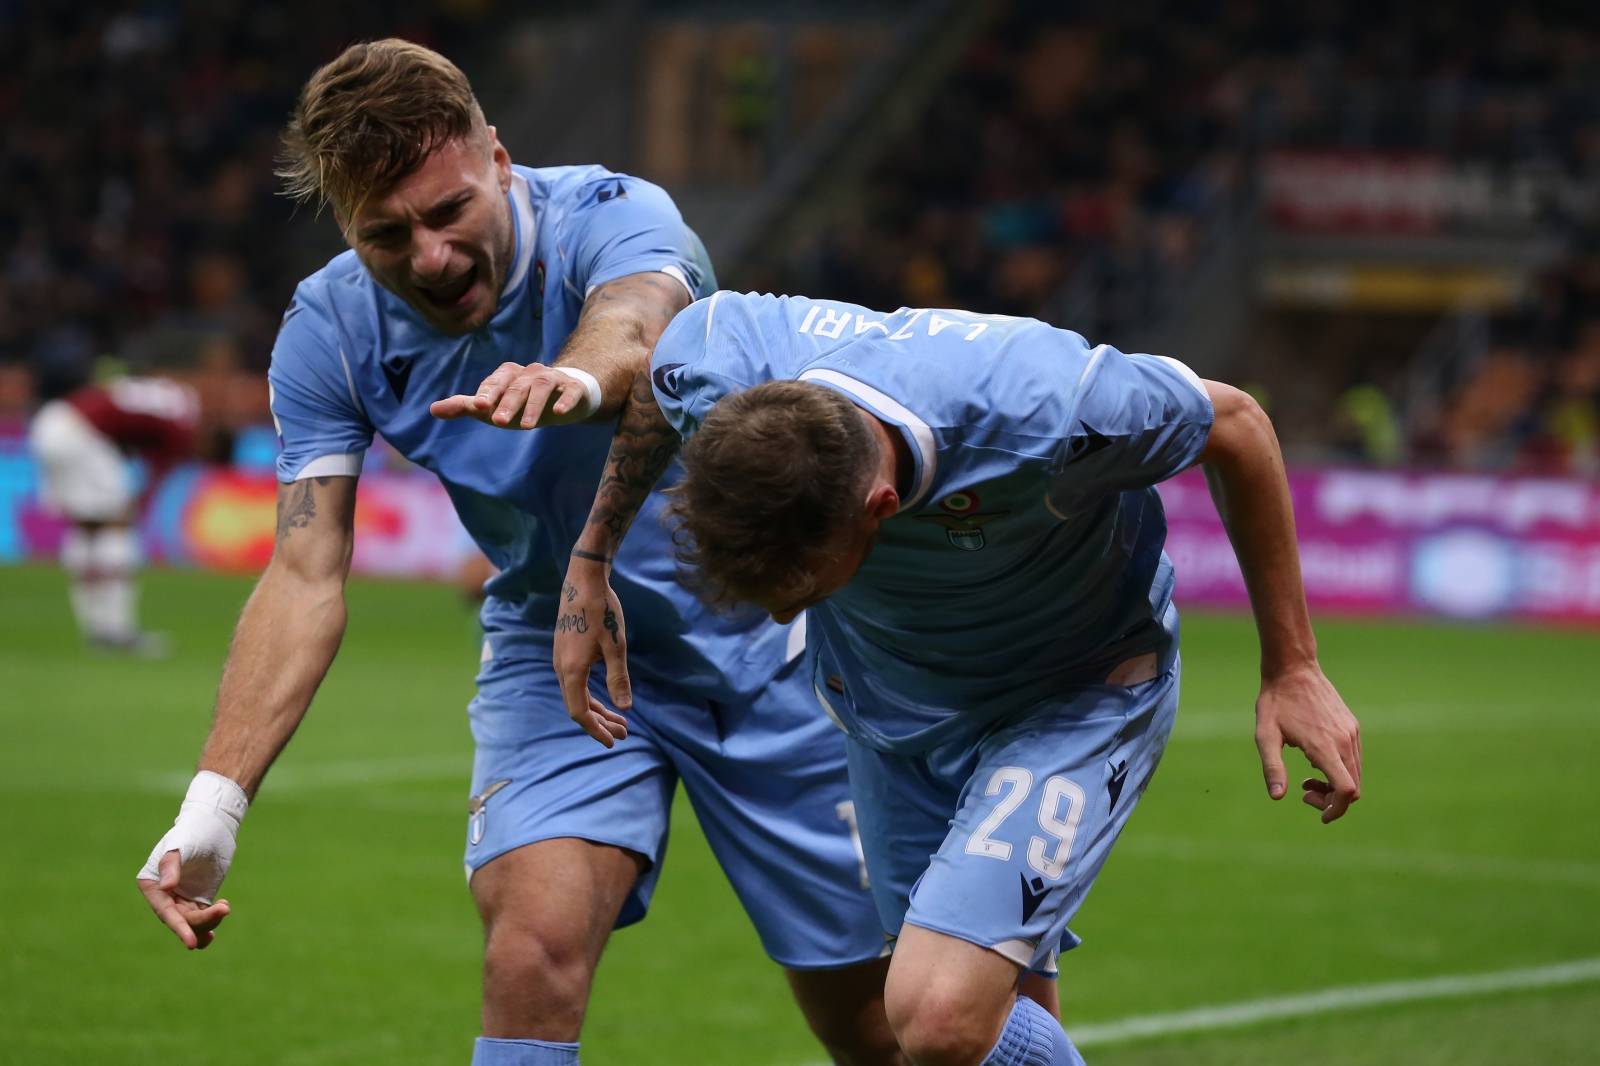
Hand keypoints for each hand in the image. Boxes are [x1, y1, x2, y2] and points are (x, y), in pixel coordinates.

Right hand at [136, 770, 246, 947]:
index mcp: (152, 885)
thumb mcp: (181, 845)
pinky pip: (202, 918)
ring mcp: (181, 898)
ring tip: (224, 907)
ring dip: (209, 923)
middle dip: (202, 921)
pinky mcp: (197, 898)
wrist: (213, 824)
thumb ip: (172, 865)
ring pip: (192, 922)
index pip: (166, 912)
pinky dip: (212, 920)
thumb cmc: (192, 831)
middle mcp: (163, 895)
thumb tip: (167, 888)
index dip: (179, 928)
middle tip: (224, 908)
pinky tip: (222, 911)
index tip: (192, 943)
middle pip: (181, 920)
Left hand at [430, 362, 593, 428]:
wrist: (564, 400)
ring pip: (541, 386)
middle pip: (517, 385)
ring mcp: (553, 379)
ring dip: (533, 405)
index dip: (487, 393)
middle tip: (497, 422)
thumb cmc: (522, 403)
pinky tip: (560, 413)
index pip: (496, 382)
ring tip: (526, 427)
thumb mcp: (494, 406)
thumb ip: (465, 407)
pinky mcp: (574, 388)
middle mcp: (530, 373)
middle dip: (508, 402)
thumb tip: (432, 409)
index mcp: (509, 375)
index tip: (478, 407)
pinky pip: (571, 391)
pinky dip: (566, 400)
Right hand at [553, 558, 632, 746]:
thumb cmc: (602, 610)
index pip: (579, 712)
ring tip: (620, 721)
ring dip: (598, 710)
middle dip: (600, 723)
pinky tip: (607, 697)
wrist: (583, 581)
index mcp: (572, 670)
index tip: (613, 741)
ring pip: (577, 695)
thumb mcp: (615, 646)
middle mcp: (561, 668)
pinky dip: (591, 695)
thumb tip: (626, 708)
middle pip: (578, 706)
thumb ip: (619, 678)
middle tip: (624, 734)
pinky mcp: (564, 652)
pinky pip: (575, 683)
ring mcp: (561, 660)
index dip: (596, 730)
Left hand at [1253, 662, 1361, 822]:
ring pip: (1356, 775)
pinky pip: (1354, 760)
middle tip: (1303, 790)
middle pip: (1353, 788)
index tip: (1321, 816)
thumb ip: (1272, 767)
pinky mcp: (1352, 727)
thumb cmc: (1275, 702)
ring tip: (1305, 778)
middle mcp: (1344, 741)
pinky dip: (1340, 771)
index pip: (1346, 790)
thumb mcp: (1265, 736)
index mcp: (1324, 746)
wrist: (1293, 669)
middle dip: (1331, 800)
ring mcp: (1351, 733)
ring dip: (1335, 786)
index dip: (1337, 809)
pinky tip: (1314, 760)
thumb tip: (1277, 797)